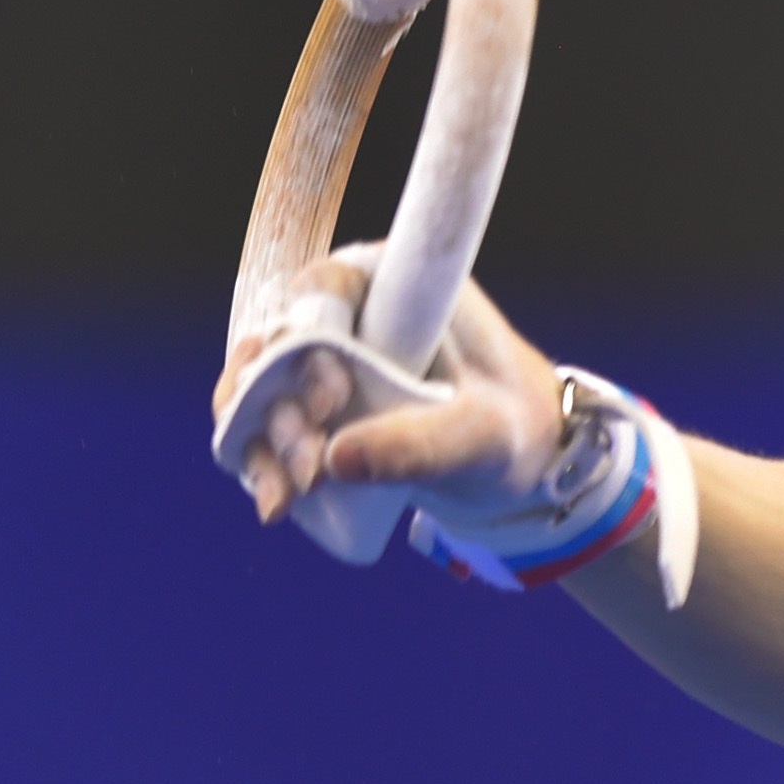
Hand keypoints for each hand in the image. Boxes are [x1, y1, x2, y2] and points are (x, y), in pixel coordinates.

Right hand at [211, 248, 564, 528]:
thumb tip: (336, 459)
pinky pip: (265, 424)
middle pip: (279, 345)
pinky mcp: (312, 401)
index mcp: (392, 280)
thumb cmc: (517, 425)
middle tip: (311, 471)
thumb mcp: (485, 435)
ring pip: (260, 388)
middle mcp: (347, 307)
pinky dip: (263, 462)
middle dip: (279, 412)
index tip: (330, 405)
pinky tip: (275, 504)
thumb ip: (422, 444)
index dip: (306, 342)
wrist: (524, 459)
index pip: (321, 292)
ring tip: (288, 498)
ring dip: (263, 444)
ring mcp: (322, 355)